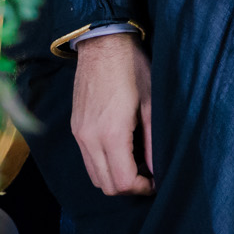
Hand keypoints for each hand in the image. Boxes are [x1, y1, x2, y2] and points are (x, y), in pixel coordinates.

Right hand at [71, 33, 152, 196]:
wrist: (103, 45)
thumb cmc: (133, 69)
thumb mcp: (151, 104)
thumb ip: (153, 140)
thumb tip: (158, 168)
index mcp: (110, 134)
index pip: (122, 181)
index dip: (142, 188)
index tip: (157, 181)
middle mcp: (89, 139)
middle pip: (105, 185)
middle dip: (129, 187)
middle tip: (150, 176)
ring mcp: (78, 135)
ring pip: (94, 175)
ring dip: (115, 178)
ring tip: (138, 164)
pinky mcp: (75, 128)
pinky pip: (87, 159)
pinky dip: (104, 165)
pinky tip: (123, 151)